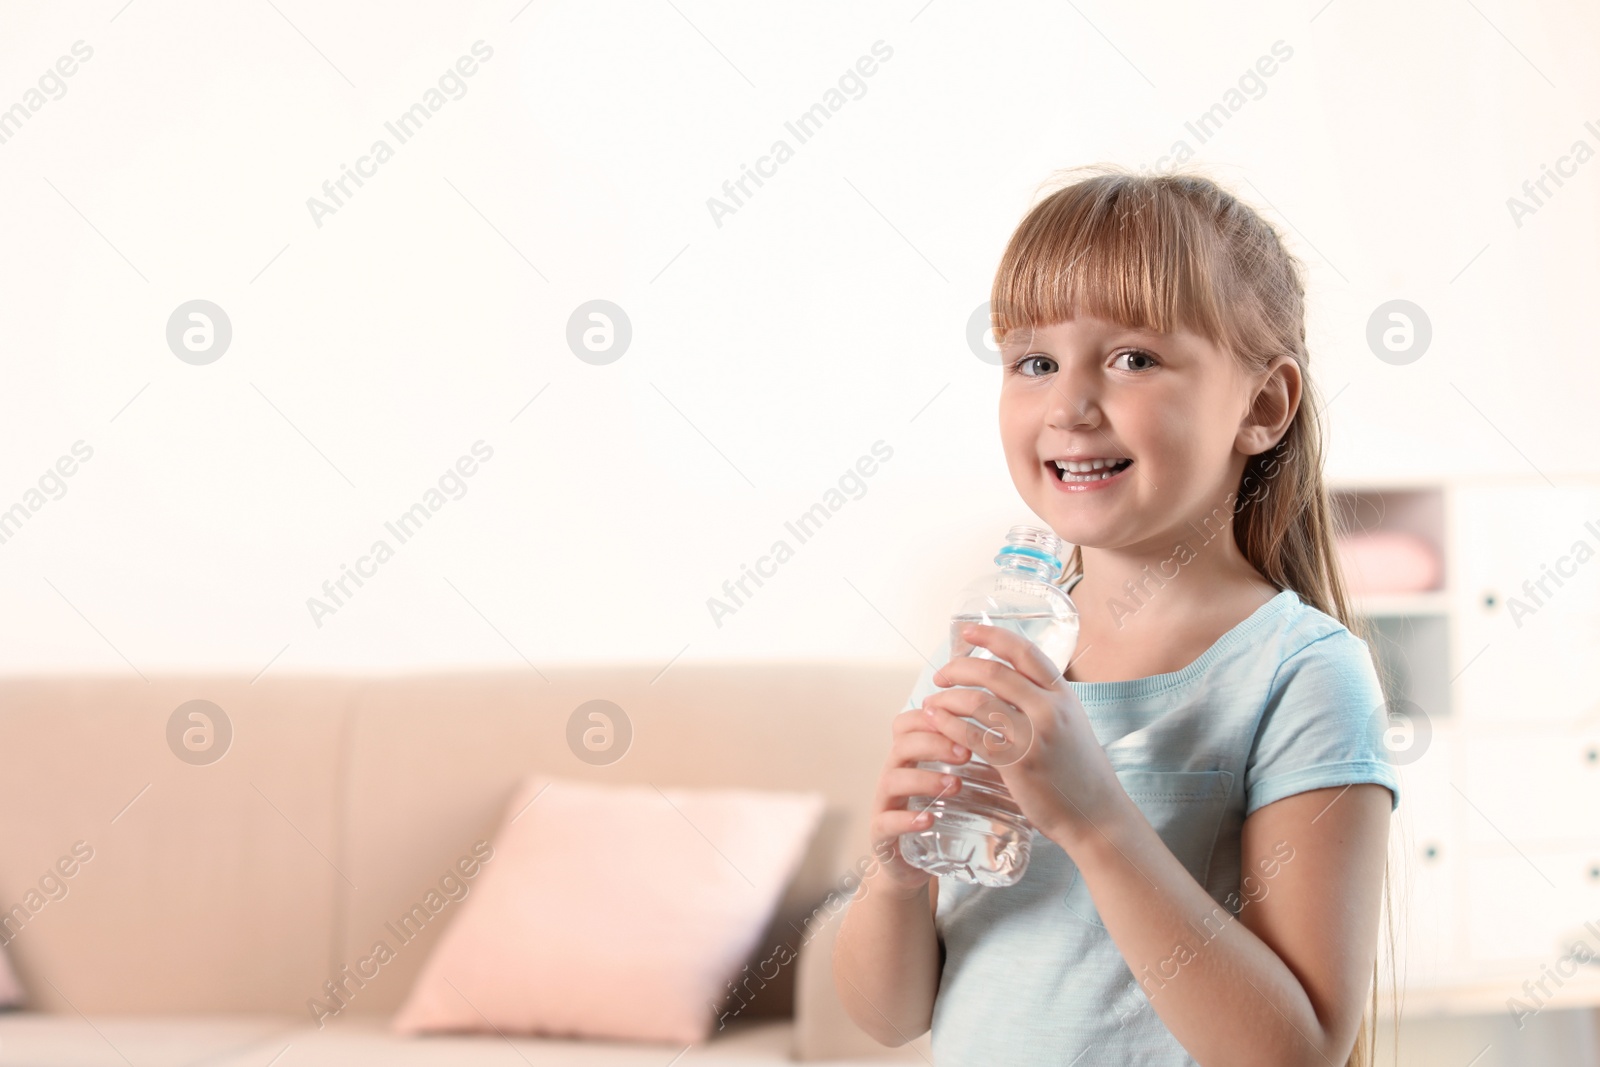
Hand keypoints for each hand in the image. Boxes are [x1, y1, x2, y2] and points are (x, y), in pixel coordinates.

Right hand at [865, 702, 975, 897]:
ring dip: (925, 779)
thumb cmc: (939, 817)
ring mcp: (884, 804)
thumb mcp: (955, 785)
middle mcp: (893, 774)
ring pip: (892, 779)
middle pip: (902, 744)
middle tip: (967, 754)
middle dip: (934, 744)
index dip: (930, 718)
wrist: (911, 864)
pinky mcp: (881, 835)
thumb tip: (1021, 742)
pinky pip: (886, 822)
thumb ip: (977, 765)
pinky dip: (907, 819)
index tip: (963, 721)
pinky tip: (929, 820)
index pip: (907, 724)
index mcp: (909, 758)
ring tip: (954, 785)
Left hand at [920, 623, 1123, 850]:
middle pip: (992, 672)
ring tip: (933, 703)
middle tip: (941, 675)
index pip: (1024, 651)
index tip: (967, 631)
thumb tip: (1011, 682)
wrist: (1096, 815)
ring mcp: (1034, 735)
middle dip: (958, 668)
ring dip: (947, 699)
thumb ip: (1044, 701)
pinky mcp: (1017, 762)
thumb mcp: (1071, 724)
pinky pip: (973, 735)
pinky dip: (949, 725)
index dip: (992, 636)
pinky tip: (937, 723)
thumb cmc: (1081, 773)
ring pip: (977, 701)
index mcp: (1063, 694)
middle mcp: (1050, 708)